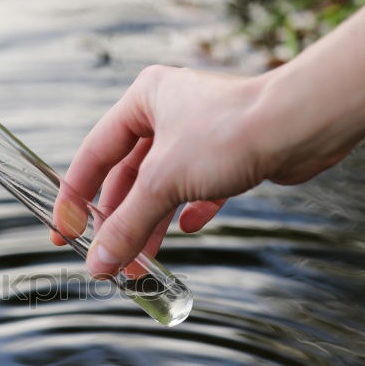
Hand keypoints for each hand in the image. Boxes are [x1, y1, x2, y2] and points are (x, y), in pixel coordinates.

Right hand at [51, 64, 348, 277]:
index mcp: (143, 100)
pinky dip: (189, 210)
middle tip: (106, 259)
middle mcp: (168, 112)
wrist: (301, 126)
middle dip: (119, 221)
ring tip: (141, 265)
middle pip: (128, 176)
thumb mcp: (163, 183)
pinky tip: (188, 229)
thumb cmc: (230, 134)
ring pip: (163, 187)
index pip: (93, 155)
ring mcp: (200, 133)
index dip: (74, 198)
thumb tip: (97, 264)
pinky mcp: (230, 153)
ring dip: (150, 225)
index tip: (63, 232)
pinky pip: (198, 188)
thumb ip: (125, 225)